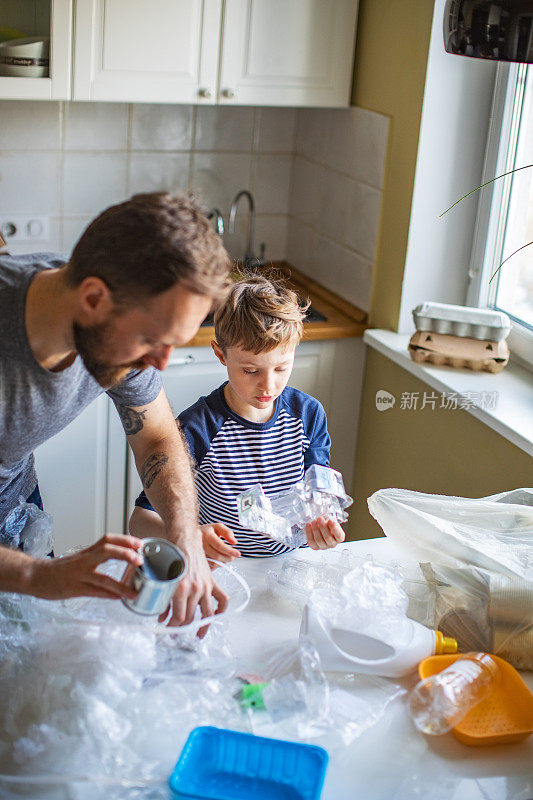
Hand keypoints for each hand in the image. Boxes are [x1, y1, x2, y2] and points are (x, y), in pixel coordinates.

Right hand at [29, 533, 143, 600]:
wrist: (34, 576)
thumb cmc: (59, 569)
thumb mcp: (79, 558)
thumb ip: (97, 557)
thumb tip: (118, 556)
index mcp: (87, 553)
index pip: (108, 539)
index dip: (124, 540)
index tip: (139, 543)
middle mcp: (84, 561)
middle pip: (106, 551)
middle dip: (125, 553)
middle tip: (140, 559)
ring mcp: (78, 575)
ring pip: (102, 578)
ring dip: (121, 585)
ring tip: (134, 591)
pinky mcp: (73, 589)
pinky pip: (93, 593)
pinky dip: (107, 595)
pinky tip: (118, 598)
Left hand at [163, 535, 228, 633]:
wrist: (185, 541)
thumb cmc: (172, 556)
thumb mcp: (164, 579)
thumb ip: (164, 600)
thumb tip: (162, 617)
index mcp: (181, 587)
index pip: (179, 617)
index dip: (172, 627)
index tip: (168, 629)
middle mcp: (195, 588)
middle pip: (190, 617)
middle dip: (181, 627)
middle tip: (176, 632)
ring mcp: (205, 586)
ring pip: (207, 613)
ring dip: (203, 627)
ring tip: (199, 634)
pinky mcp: (212, 582)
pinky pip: (222, 599)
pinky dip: (221, 609)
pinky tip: (215, 616)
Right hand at [201, 523, 240, 567]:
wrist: (193, 535)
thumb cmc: (208, 531)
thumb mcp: (218, 527)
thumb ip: (227, 532)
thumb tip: (234, 542)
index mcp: (207, 535)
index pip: (220, 546)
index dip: (230, 551)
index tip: (238, 554)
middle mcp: (201, 545)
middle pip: (217, 556)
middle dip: (228, 558)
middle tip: (233, 556)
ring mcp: (199, 554)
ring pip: (214, 562)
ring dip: (223, 561)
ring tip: (226, 556)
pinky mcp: (199, 560)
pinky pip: (210, 566)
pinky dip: (217, 564)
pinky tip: (219, 558)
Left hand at [305, 516, 344, 549]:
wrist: (321, 526)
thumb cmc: (327, 523)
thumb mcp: (331, 519)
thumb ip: (329, 520)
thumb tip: (325, 518)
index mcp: (339, 537)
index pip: (338, 535)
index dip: (334, 528)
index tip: (330, 520)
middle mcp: (332, 544)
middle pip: (327, 538)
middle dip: (323, 527)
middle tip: (320, 519)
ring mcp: (324, 546)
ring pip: (319, 540)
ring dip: (315, 529)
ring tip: (314, 521)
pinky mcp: (315, 547)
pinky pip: (311, 541)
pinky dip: (309, 532)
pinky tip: (308, 525)